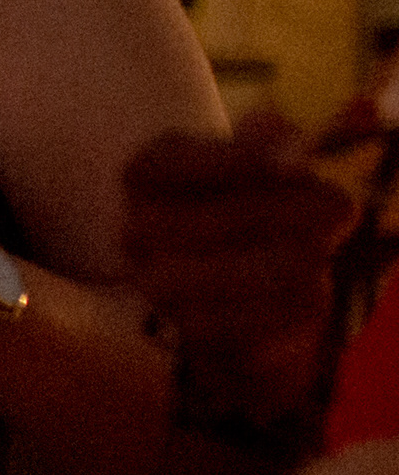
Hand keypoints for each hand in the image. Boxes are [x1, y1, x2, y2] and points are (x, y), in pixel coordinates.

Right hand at [125, 116, 356, 423]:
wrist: (225, 288)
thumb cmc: (245, 202)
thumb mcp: (256, 157)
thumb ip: (271, 140)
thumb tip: (285, 151)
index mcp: (143, 174)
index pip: (174, 164)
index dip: (237, 163)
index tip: (296, 163)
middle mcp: (136, 231)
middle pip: (227, 219)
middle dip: (299, 213)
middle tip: (339, 208)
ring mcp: (160, 287)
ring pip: (251, 273)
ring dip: (304, 259)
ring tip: (319, 252)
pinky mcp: (197, 334)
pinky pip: (267, 318)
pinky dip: (300, 300)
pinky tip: (308, 287)